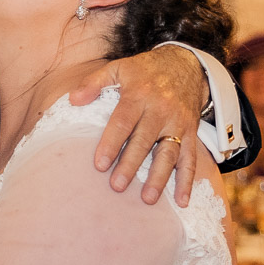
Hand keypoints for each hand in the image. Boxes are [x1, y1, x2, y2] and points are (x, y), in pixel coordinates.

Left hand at [72, 46, 206, 205]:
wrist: (185, 64)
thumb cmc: (144, 70)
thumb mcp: (118, 68)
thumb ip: (94, 82)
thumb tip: (73, 99)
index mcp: (138, 95)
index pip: (123, 122)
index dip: (111, 143)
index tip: (99, 164)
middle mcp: (160, 110)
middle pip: (144, 141)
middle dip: (131, 165)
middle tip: (117, 186)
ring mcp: (177, 122)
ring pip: (169, 153)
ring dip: (159, 177)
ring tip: (147, 199)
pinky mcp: (190, 132)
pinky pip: (190, 158)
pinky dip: (187, 180)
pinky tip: (182, 200)